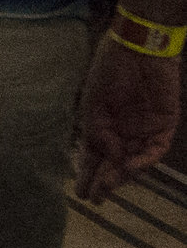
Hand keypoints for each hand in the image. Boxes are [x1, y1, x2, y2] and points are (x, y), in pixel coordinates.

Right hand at [76, 36, 179, 202]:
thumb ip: (100, 134)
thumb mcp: (94, 105)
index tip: (82, 193)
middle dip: (105, 181)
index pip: (96, 156)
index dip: (88, 174)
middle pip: (116, 163)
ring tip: (108, 185)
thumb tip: (110, 160)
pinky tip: (129, 167)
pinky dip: (144, 160)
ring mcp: (145, 129)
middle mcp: (124, 130)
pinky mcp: (164, 125)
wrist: (138, 49)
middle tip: (97, 198)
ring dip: (123, 174)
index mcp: (103, 124)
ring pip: (135, 160)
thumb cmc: (109, 71)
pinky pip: (155, 149)